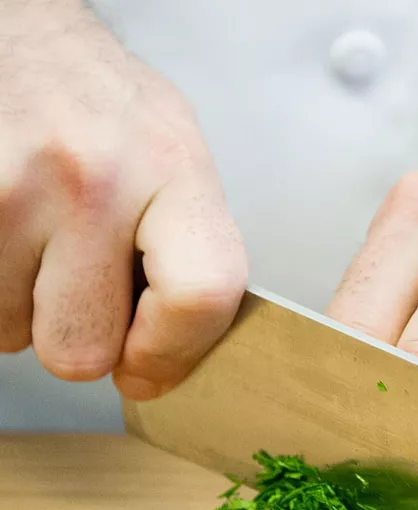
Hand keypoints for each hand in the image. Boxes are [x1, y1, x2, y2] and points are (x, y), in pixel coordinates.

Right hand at [0, 0, 246, 399]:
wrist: (18, 33)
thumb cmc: (103, 110)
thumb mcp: (176, 162)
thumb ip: (192, 256)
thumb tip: (171, 360)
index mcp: (173, 170)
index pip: (199, 296)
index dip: (171, 354)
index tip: (148, 367)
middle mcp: (93, 179)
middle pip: (83, 349)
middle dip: (83, 337)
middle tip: (83, 287)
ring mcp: (11, 190)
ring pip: (15, 336)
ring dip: (28, 309)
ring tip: (42, 245)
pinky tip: (11, 239)